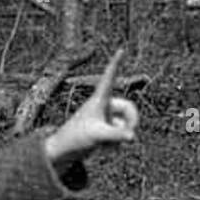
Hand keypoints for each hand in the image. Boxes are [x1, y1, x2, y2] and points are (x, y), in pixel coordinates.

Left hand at [44, 49, 138, 169]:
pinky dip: (117, 141)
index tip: (121, 49)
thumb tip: (133, 137)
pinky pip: (122, 133)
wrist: (66, 150)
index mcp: (99, 100)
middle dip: (132, 122)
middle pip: (129, 108)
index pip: (109, 78)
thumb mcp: (98, 136)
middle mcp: (104, 106)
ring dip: (121, 135)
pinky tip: (105, 148)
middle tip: (129, 136)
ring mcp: (106, 117)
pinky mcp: (106, 128)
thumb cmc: (77, 138)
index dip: (115, 63)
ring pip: (126, 123)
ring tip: (107, 146)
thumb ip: (116, 136)